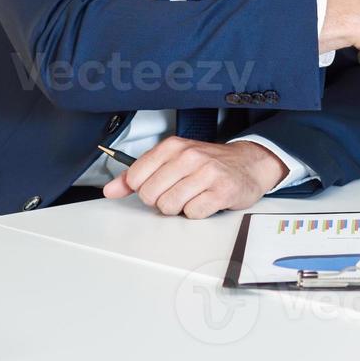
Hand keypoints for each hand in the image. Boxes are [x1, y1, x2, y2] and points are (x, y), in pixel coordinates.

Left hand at [101, 137, 286, 218]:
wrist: (249, 163)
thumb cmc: (208, 164)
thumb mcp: (172, 161)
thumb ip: (137, 174)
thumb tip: (110, 189)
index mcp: (173, 146)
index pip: (136, 177)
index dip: (144, 188)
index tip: (158, 184)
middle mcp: (190, 156)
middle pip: (151, 195)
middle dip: (162, 200)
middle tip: (179, 191)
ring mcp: (207, 173)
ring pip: (170, 206)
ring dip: (180, 207)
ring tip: (193, 196)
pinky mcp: (222, 191)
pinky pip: (193, 213)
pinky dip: (198, 212)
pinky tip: (207, 200)